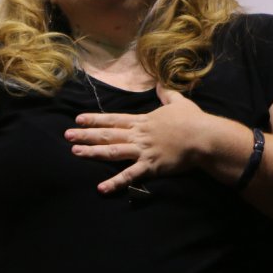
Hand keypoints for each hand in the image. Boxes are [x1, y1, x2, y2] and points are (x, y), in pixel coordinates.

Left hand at [64, 84, 214, 193]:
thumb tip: (160, 83)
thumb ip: (166, 94)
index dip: (95, 119)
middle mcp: (139, 135)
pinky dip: (115, 182)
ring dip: (93, 152)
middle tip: (67, 136)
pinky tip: (101, 188)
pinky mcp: (151, 166)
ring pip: (113, 151)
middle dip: (86, 135)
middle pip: (107, 134)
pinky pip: (130, 175)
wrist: (204, 137)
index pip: (113, 119)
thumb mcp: (178, 102)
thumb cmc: (193, 120)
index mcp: (143, 121)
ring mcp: (143, 151)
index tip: (78, 119)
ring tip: (75, 152)